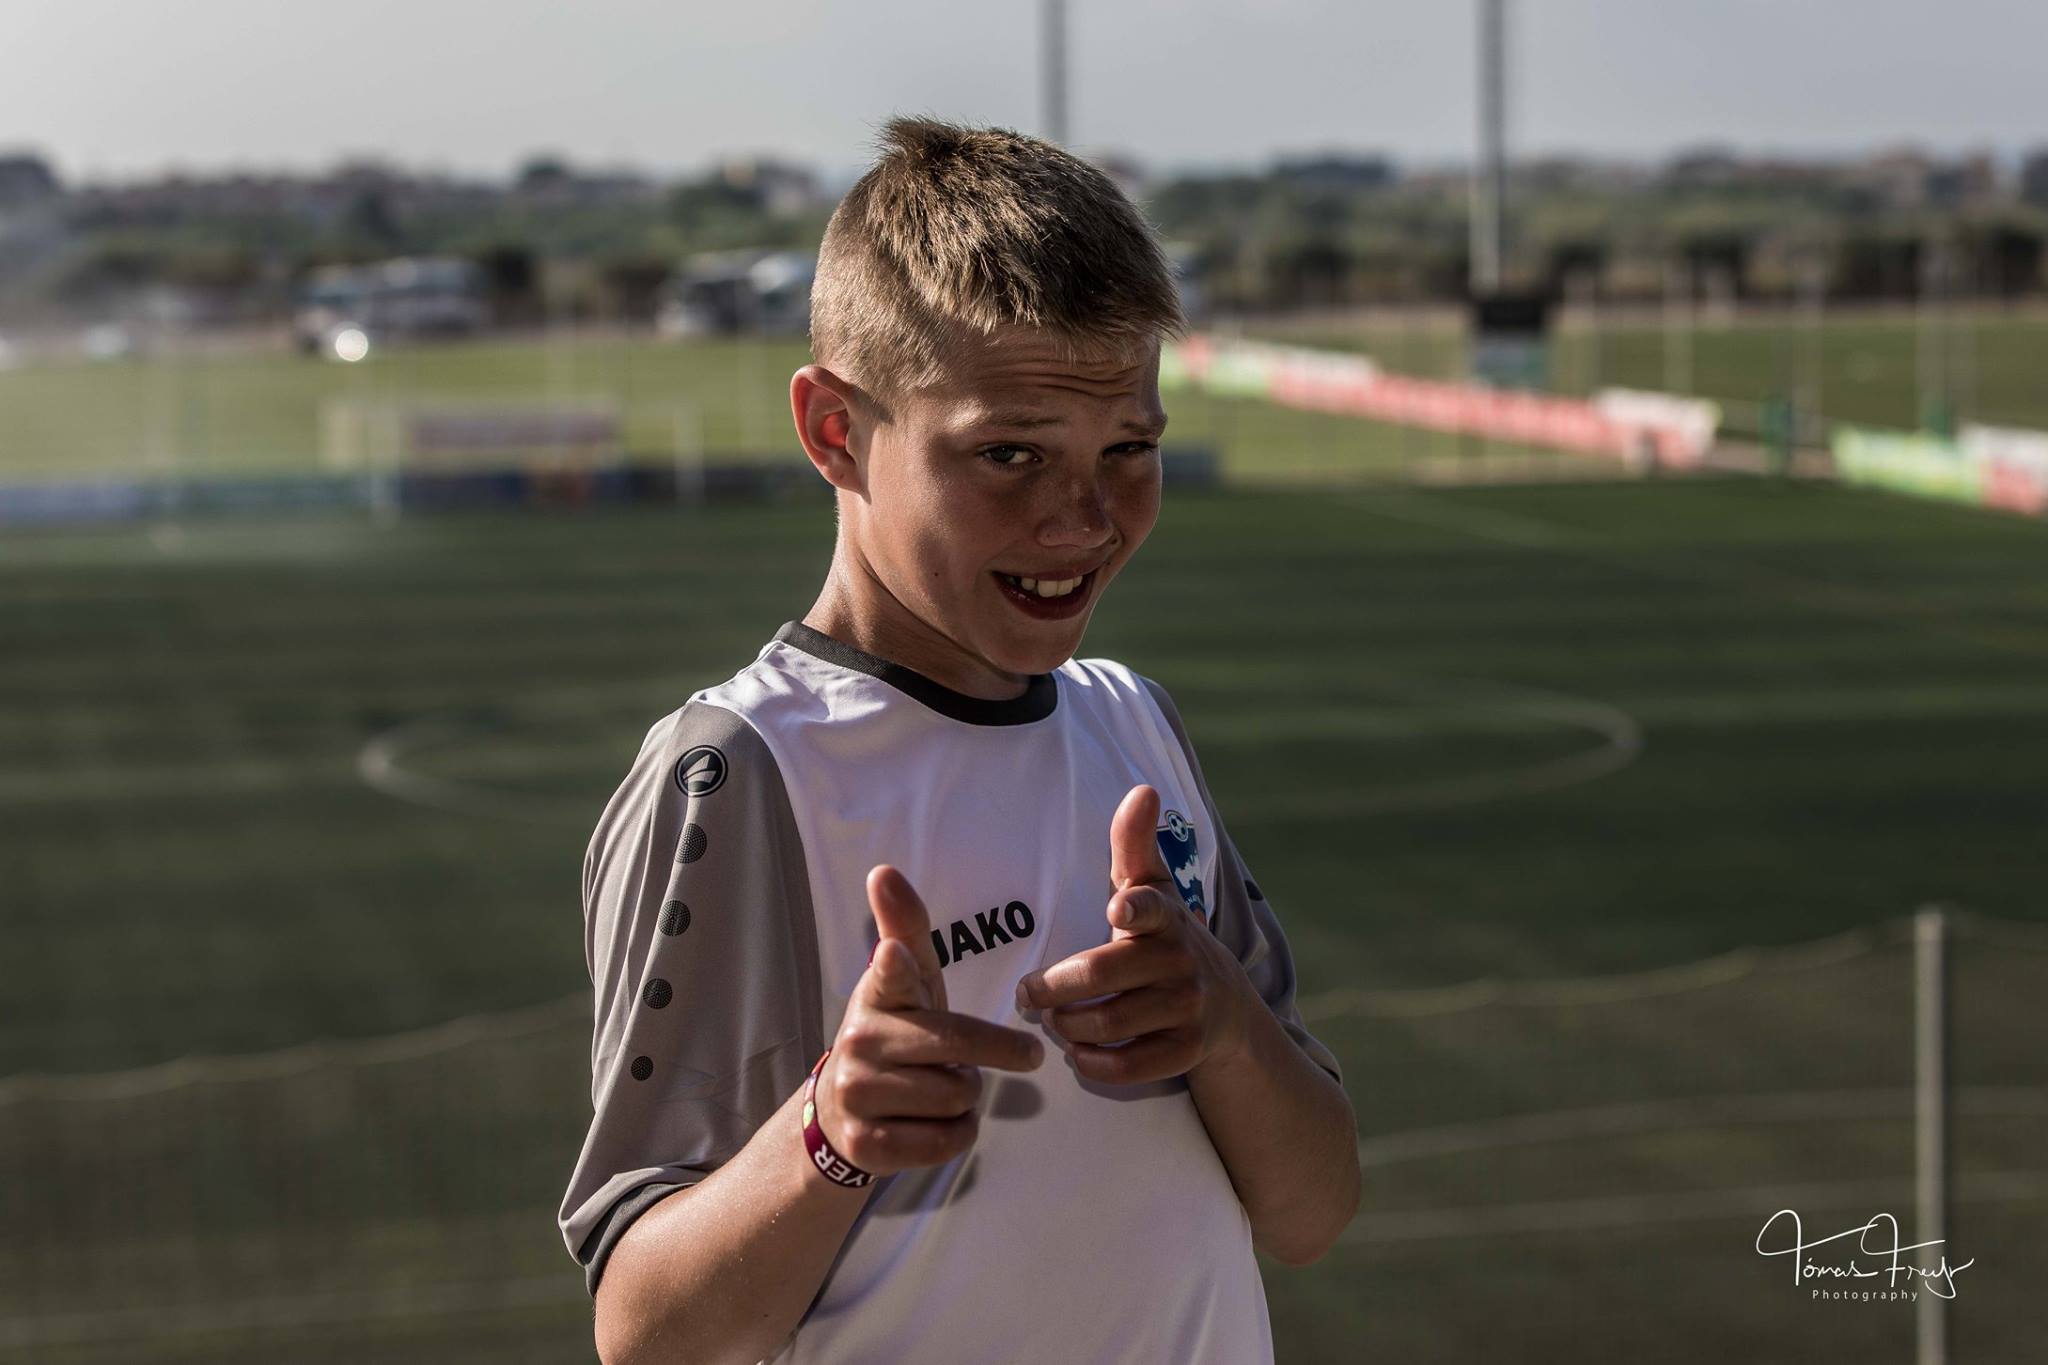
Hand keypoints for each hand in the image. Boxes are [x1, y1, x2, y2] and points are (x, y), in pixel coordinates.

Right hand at [815, 864, 1045, 1176]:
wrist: (842, 1110)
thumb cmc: (896, 1033)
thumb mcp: (907, 982)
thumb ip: (906, 928)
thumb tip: (883, 870)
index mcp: (876, 994)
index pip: (887, 976)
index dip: (894, 966)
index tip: (894, 955)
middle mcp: (860, 1041)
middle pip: (957, 1049)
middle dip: (994, 1054)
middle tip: (1013, 1056)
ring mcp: (858, 1095)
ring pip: (959, 1097)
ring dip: (968, 1096)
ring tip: (941, 1088)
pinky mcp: (867, 1145)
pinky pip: (948, 1141)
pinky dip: (958, 1133)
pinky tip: (933, 1121)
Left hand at [1015, 784, 1253, 1085]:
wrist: (1223, 1006)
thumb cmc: (1163, 937)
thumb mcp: (1152, 889)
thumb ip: (1134, 845)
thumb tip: (1143, 790)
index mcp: (1166, 917)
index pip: (1153, 908)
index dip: (1135, 907)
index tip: (1116, 909)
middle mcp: (1182, 962)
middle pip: (1101, 977)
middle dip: (1052, 988)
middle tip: (1028, 993)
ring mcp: (1188, 1009)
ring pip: (1106, 1023)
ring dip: (1067, 1027)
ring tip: (1054, 1019)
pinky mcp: (1186, 1053)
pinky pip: (1127, 1067)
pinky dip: (1094, 1064)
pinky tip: (1080, 1052)